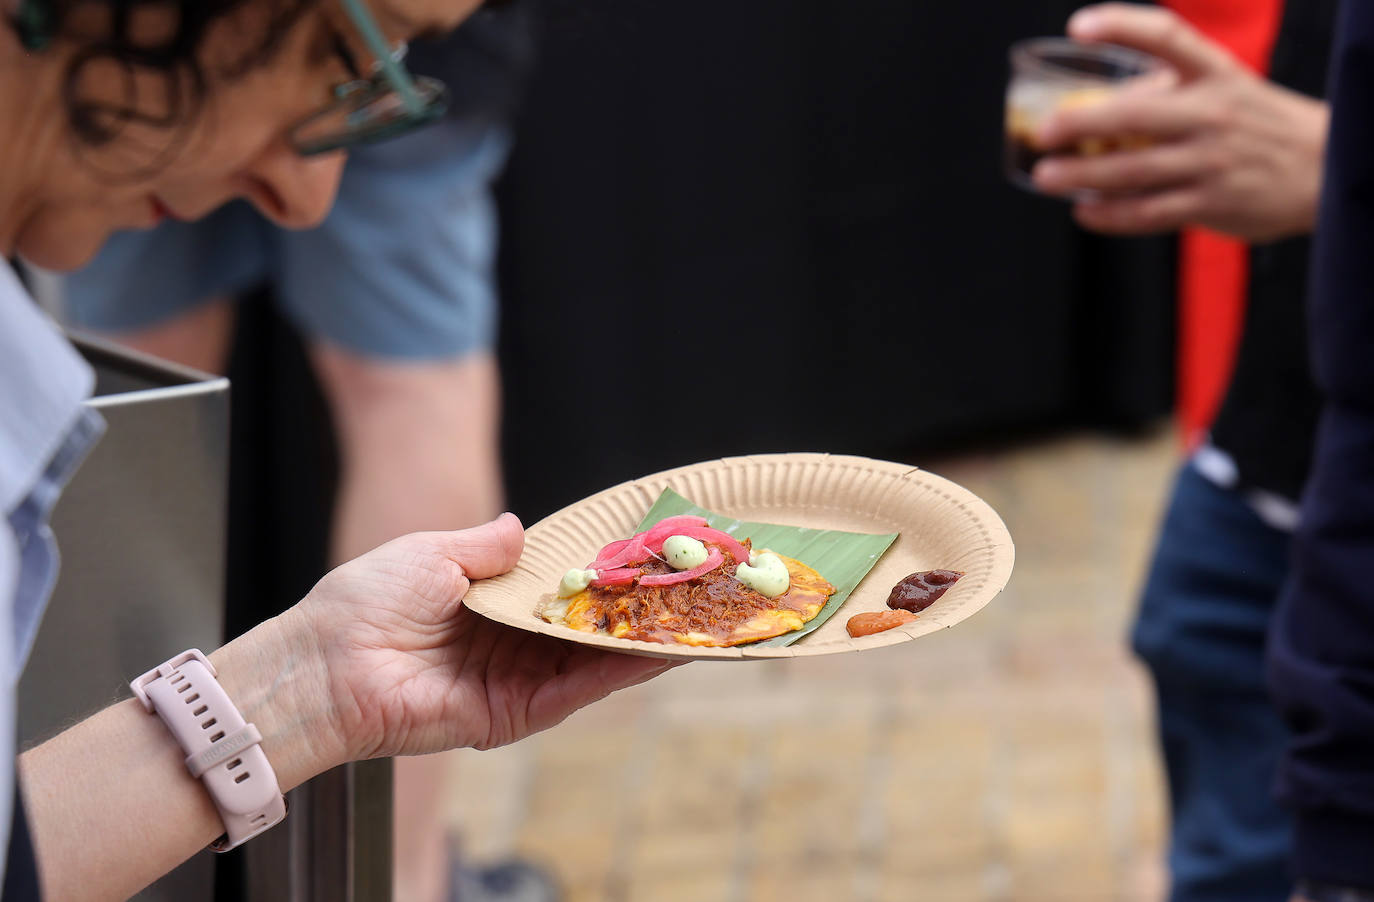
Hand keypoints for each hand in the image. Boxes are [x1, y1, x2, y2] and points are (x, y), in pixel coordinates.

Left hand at [293, 513, 673, 763]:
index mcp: (487, 605)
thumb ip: (483, 546)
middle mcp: (508, 646)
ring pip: (590, 660)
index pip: (558, 589)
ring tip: (691, 615)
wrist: (327, 666)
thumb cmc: (365, 603)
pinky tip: (656, 651)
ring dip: (640, 641)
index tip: (644, 551)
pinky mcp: (513, 714)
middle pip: (583, 627)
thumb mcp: (431, 554)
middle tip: (688, 585)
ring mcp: (514, 682)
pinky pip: (575, 691)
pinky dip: (617, 672)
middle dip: (633, 609)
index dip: (599, 572)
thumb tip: (521, 527)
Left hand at [1031, 3, 1328, 240]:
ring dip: (1083, 175)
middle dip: (1082, 123)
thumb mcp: (1222, 88)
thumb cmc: (1253, 124)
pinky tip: (1084, 211)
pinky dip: (1110, 215)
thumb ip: (1165, 92)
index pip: (1167, 36)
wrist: (1323, 167)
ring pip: (1134, 171)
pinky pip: (1148, 213)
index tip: (1077, 27)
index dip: (1120, 25)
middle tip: (1044, 132)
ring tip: (1046, 177)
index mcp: (1214, 73)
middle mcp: (1212, 113)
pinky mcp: (1210, 203)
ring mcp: (1211, 161)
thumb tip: (1093, 109)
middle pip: (1136, 114)